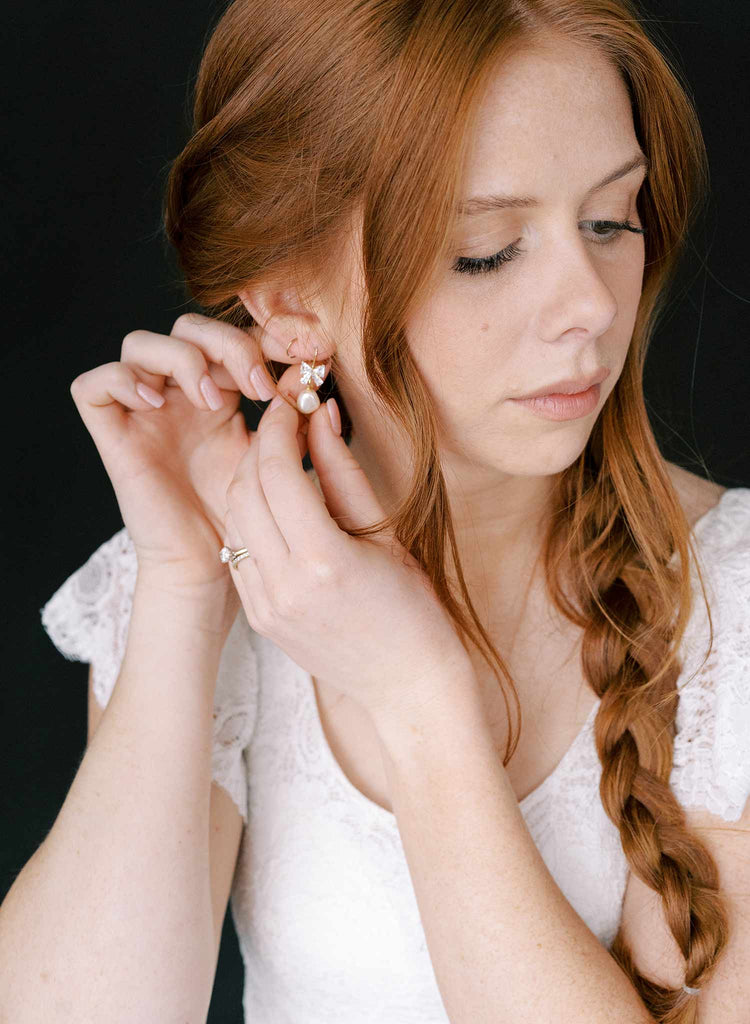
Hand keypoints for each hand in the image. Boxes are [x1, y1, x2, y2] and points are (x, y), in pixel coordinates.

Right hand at [69, 313, 307, 601]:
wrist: (208, 565)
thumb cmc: (240, 517)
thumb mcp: (273, 457)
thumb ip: (289, 415)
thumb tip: (307, 371)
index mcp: (218, 393)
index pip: (231, 336)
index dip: (264, 336)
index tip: (304, 359)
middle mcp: (176, 396)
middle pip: (188, 328)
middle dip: (229, 344)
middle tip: (260, 388)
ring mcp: (142, 413)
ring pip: (139, 344)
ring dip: (182, 360)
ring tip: (213, 403)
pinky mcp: (112, 437)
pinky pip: (93, 386)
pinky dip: (122, 381)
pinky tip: (156, 405)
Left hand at [222, 388, 473, 724]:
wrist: (407, 686)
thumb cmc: (414, 611)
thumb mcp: (387, 533)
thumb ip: (344, 470)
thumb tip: (320, 414)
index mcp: (322, 562)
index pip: (277, 472)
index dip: (281, 427)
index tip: (294, 403)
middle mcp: (283, 586)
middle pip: (244, 490)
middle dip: (261, 446)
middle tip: (288, 424)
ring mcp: (264, 607)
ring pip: (233, 518)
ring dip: (250, 479)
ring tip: (285, 461)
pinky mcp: (258, 617)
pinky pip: (238, 550)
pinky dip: (250, 516)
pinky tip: (279, 505)